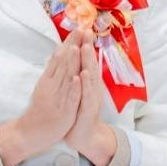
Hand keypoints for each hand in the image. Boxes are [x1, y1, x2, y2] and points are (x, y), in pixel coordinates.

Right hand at [0, 32, 83, 165]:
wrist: (29, 133)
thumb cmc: (40, 110)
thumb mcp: (46, 88)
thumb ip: (53, 72)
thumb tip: (59, 54)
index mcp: (48, 79)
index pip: (60, 57)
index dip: (70, 42)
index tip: (78, 28)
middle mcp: (51, 85)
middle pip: (63, 62)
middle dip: (73, 45)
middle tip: (80, 29)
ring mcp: (57, 98)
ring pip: (65, 77)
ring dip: (70, 62)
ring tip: (76, 47)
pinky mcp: (62, 111)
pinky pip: (68, 98)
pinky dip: (72, 87)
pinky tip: (76, 78)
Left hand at [65, 30, 116, 165]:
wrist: (84, 136)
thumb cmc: (79, 113)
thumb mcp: (77, 92)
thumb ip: (77, 76)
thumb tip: (74, 61)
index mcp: (87, 83)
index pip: (86, 61)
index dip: (84, 45)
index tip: (82, 28)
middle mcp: (92, 88)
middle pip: (90, 64)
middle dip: (88, 47)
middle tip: (86, 31)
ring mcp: (92, 98)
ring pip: (90, 77)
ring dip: (88, 61)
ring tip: (86, 47)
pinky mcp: (89, 109)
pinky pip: (87, 94)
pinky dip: (85, 84)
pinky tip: (83, 74)